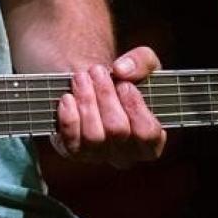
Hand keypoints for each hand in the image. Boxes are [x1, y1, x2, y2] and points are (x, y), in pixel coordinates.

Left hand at [51, 45, 165, 167]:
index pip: (148, 134)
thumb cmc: (124, 80)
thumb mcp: (143, 64)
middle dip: (105, 96)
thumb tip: (122, 70)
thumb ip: (142, 62)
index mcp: (150, 140)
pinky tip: (67, 97)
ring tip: (81, 77)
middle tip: (96, 70)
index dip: (136, 108)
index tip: (124, 85)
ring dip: (86, 102)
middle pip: (118, 130)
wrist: (92, 85)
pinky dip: (68, 118)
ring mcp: (99, 156)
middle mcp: (126, 154)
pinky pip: (71, 142)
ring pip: (94, 137)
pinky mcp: (74, 152)